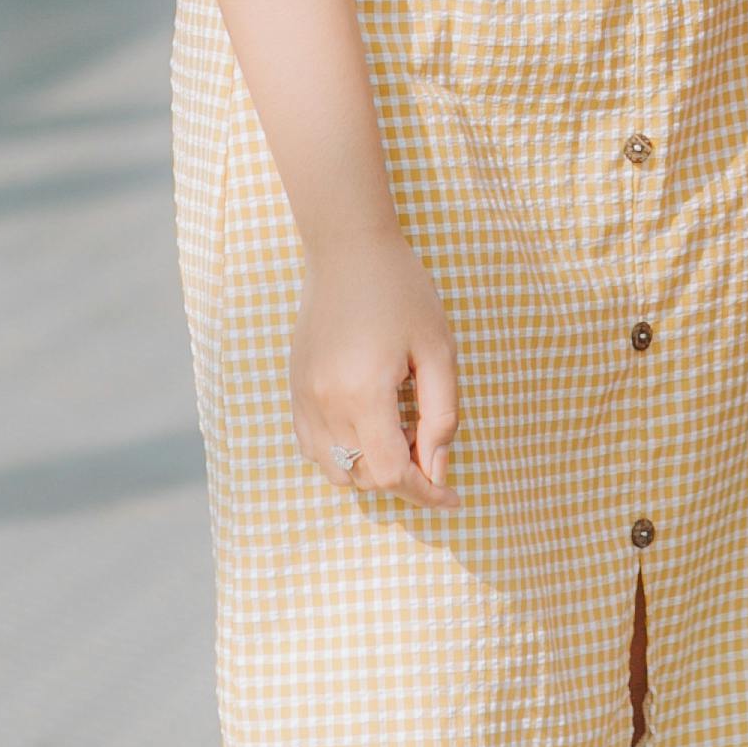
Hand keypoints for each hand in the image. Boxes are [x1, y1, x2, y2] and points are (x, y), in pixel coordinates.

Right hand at [292, 229, 461, 506]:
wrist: (348, 250)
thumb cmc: (402, 291)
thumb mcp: (438, 349)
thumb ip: (442, 415)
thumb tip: (438, 469)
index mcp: (363, 394)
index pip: (392, 474)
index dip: (426, 492)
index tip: (453, 496)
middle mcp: (324, 405)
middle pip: (364, 478)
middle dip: (404, 478)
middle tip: (431, 446)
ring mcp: (303, 399)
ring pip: (336, 470)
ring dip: (372, 469)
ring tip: (401, 432)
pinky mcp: (294, 390)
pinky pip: (313, 448)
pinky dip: (343, 455)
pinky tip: (369, 425)